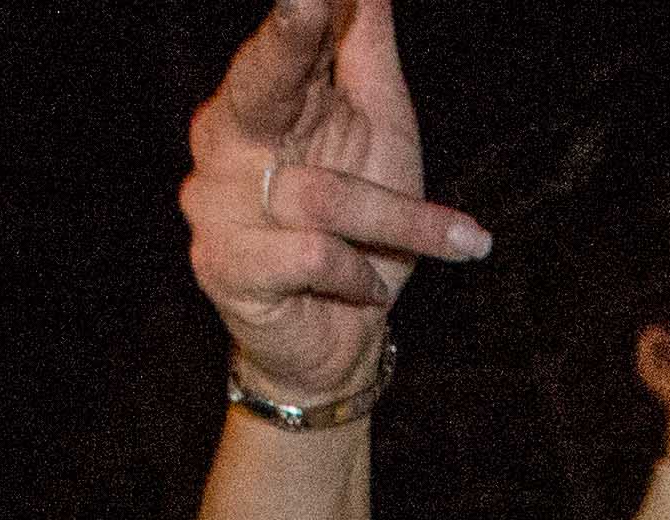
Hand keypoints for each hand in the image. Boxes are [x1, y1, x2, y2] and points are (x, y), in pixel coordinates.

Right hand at [185, 0, 489, 408]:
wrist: (340, 338)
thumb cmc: (363, 226)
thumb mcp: (379, 127)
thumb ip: (365, 48)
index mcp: (264, 98)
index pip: (285, 43)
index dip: (301, 12)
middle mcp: (225, 141)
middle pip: (263, 84)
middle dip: (289, 40)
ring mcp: (214, 204)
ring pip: (324, 195)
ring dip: (402, 220)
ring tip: (454, 240)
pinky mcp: (224, 266)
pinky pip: (314, 256)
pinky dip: (360, 274)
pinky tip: (371, 289)